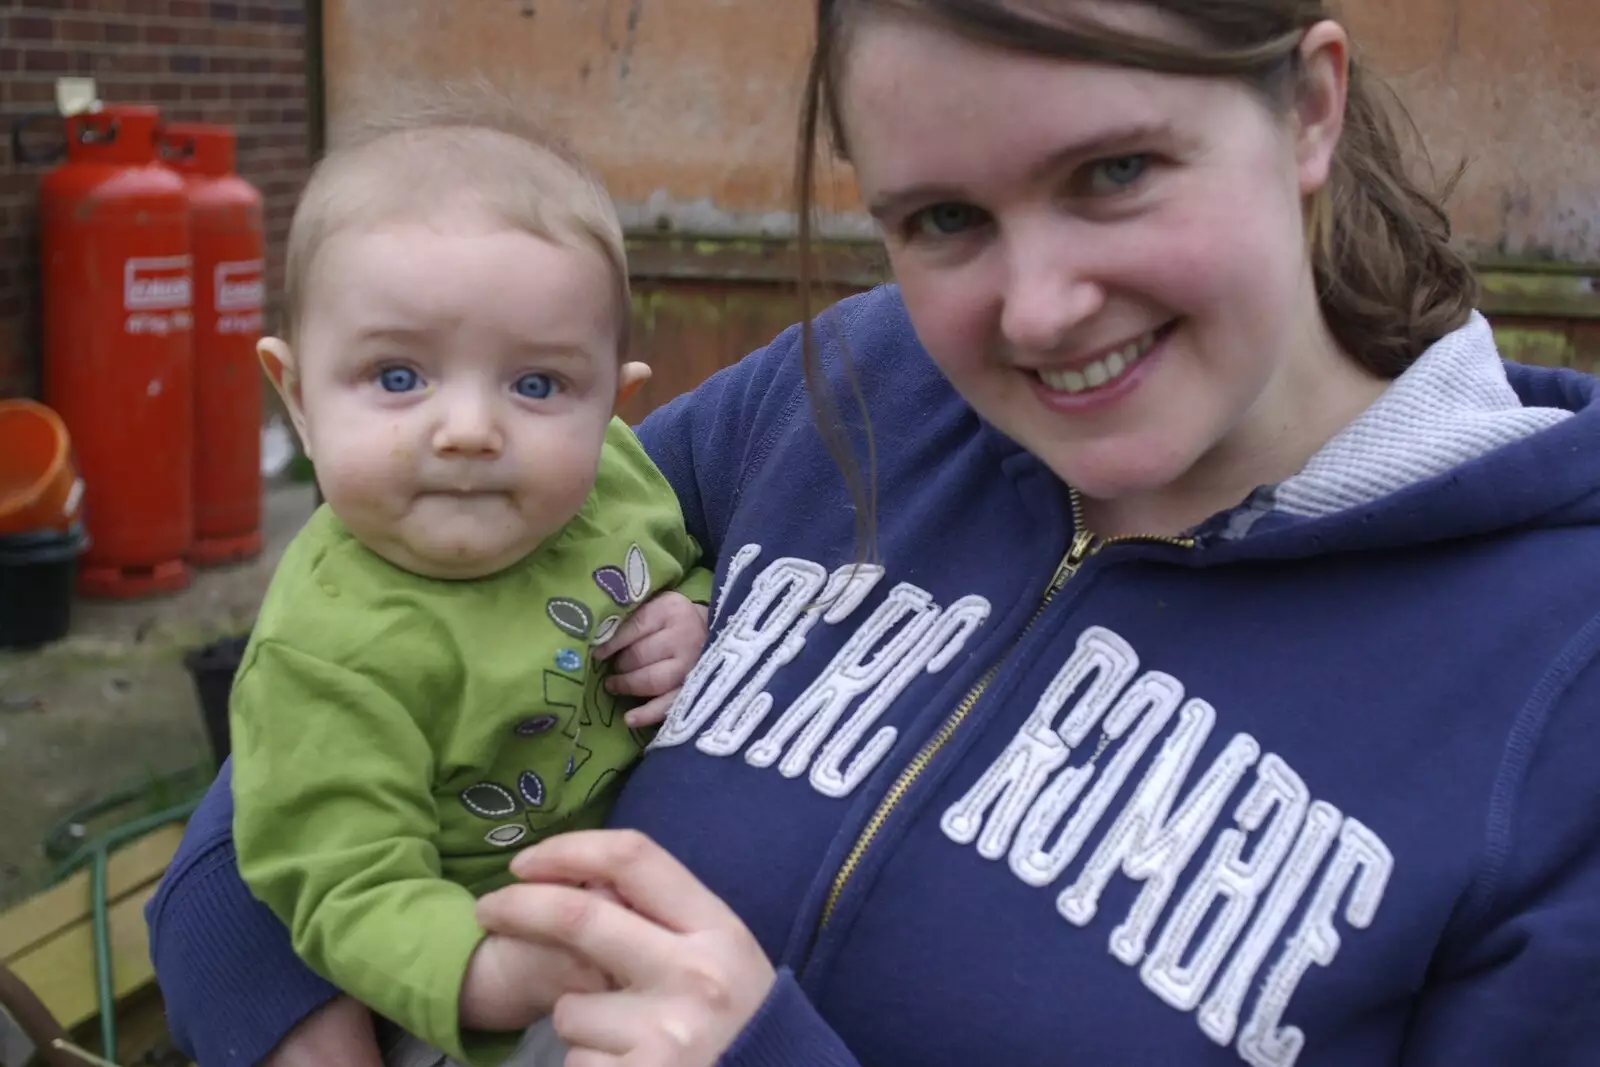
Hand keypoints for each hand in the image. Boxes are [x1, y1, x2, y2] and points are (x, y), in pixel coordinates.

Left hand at [475, 830, 775, 1066]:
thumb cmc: (739, 1024)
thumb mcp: (722, 958)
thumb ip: (667, 920)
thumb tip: (582, 883)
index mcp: (717, 932)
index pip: (634, 859)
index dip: (569, 850)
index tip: (527, 862)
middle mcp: (694, 977)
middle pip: (579, 916)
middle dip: (518, 907)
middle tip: (489, 910)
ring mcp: (665, 1036)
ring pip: (571, 1009)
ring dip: (578, 1023)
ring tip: (627, 1041)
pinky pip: (576, 1064)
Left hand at [594, 592, 708, 727]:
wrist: (713, 631)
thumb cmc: (674, 618)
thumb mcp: (657, 605)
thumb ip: (632, 616)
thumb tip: (597, 636)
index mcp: (671, 610)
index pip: (634, 627)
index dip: (611, 643)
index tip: (596, 654)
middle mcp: (684, 637)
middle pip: (641, 655)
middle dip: (621, 665)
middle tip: (612, 668)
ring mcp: (692, 666)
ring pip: (653, 680)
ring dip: (628, 685)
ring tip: (614, 685)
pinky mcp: (696, 689)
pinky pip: (669, 705)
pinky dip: (648, 714)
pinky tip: (629, 719)